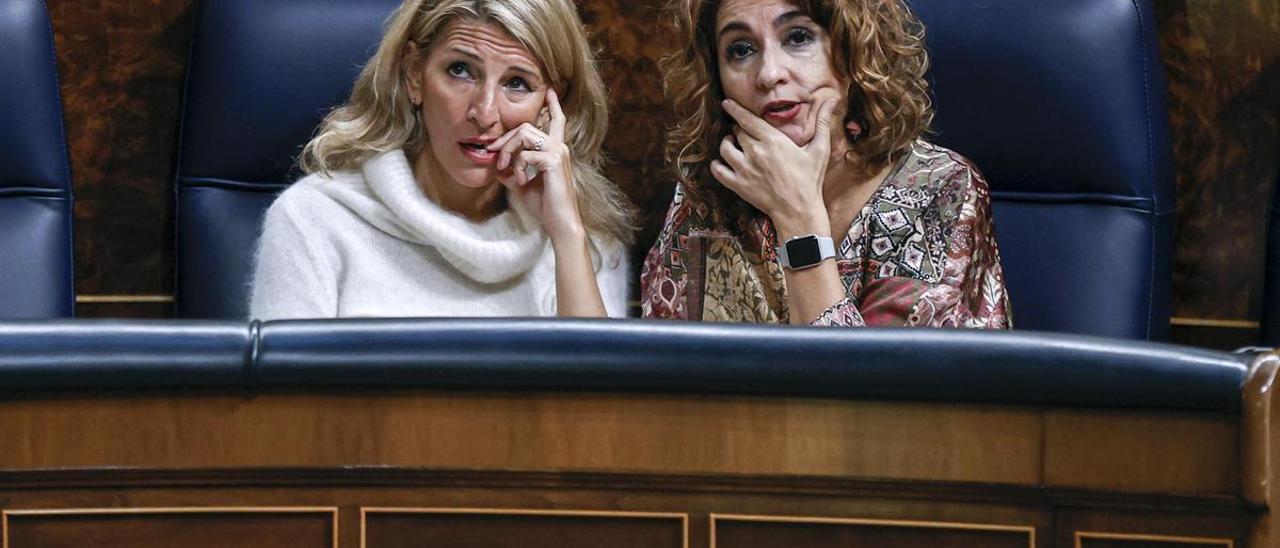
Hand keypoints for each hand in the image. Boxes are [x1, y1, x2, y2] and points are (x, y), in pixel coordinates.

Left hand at [488, 89, 583, 242]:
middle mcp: (559, 147)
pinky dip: (517, 167)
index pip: (557, 121)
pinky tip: (520, 180)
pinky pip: (525, 155)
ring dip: (508, 151)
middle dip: (505, 139)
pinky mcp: (553, 161)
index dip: (553, 105)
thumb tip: (497, 166)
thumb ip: (512, 172)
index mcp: (555, 150)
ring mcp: (557, 152)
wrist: (560, 222)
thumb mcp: (523, 186)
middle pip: (526, 126)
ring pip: (524, 134)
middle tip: (493, 154)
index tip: (549, 91)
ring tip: (504, 168)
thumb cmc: (545, 206)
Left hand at [710, 94, 838, 235]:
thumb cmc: (810, 180)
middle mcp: (756, 152)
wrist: (799, 210)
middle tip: (744, 133)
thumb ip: (822, 122)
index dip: (734, 109)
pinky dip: (717, 164)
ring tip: (733, 145)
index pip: (746, 118)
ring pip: (724, 148)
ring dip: (727, 144)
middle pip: (736, 132)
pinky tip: (723, 162)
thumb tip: (832, 99)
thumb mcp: (820, 149)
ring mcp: (745, 169)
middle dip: (738, 129)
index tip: (727, 103)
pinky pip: (717, 170)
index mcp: (773, 140)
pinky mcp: (738, 185)